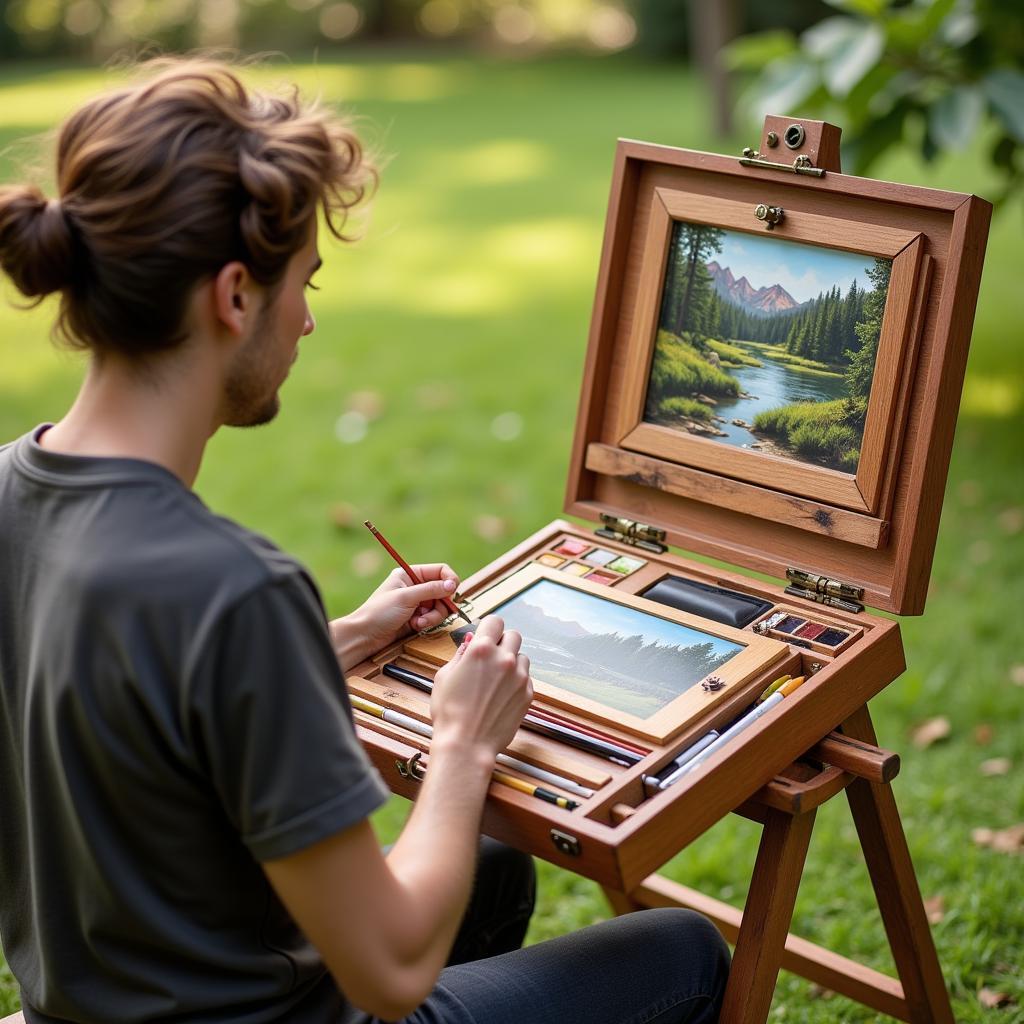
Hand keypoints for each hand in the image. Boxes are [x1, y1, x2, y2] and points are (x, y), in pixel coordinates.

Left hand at [330, 564, 459, 669]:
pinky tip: (415, 626)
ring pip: (440, 606)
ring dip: (433, 616)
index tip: (453, 591)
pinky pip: (433, 618)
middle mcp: (415, 586)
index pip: (439, 571)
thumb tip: (453, 585)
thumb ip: (431, 590)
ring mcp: (418, 602)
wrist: (365, 635)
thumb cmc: (380, 612)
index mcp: (410, 574)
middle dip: (440, 603)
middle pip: (443, 591)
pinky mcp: (418, 617)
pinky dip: (427, 623)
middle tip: (431, 611)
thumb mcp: (406, 598)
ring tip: (419, 622)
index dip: (450, 580)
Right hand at [430, 616, 533, 762]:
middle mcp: (504, 659)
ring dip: (511, 662)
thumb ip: (460, 654)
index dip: (489, 627)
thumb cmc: (449, 712)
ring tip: (495, 680)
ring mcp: (519, 677)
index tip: (485, 636)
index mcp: (481, 650)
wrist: (466, 745)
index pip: (495, 621)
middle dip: (502, 642)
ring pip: (522, 657)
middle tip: (490, 658)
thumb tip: (471, 641)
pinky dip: (516, 681)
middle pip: (513, 635)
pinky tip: (501, 696)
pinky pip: (526, 678)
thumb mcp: (444, 676)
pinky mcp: (527, 694)